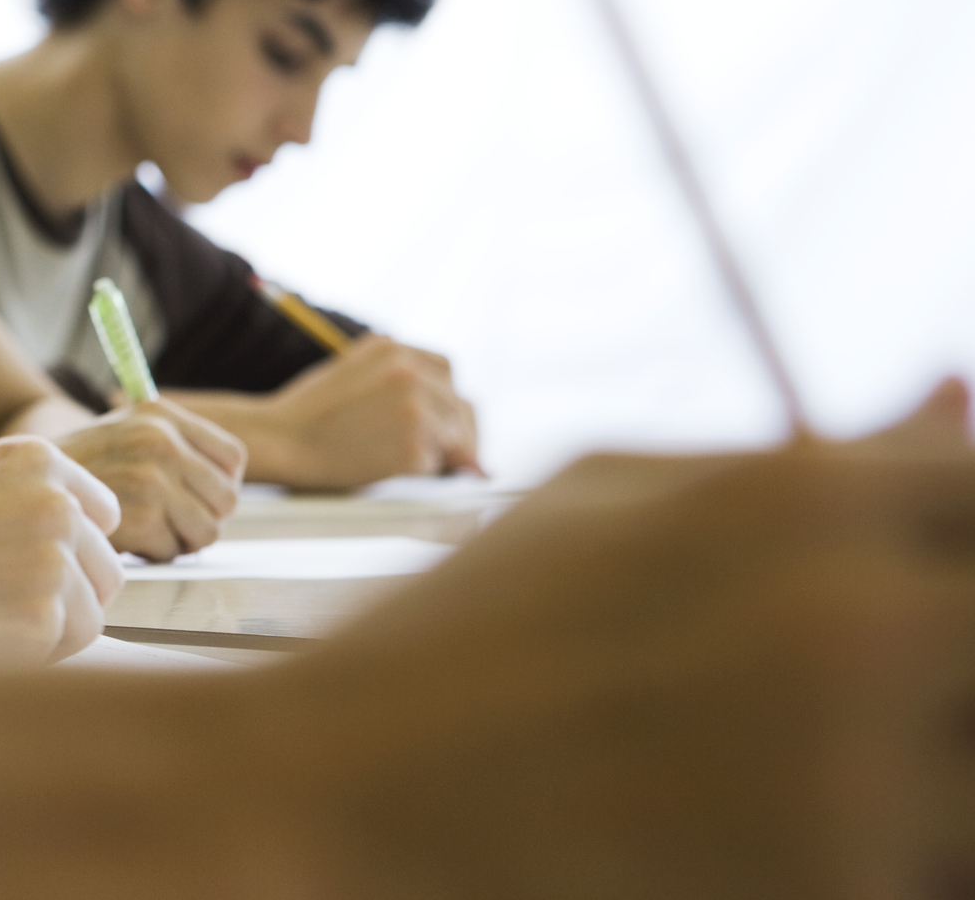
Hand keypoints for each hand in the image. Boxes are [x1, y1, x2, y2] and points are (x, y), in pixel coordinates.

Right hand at [0, 437, 122, 663]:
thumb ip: (21, 508)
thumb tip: (76, 555)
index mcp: (36, 458)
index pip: (100, 516)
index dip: (67, 551)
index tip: (24, 571)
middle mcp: (57, 501)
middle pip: (105, 568)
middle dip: (67, 596)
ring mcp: (54, 558)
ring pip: (90, 615)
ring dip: (48, 631)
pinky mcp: (43, 617)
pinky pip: (62, 651)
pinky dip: (27, 658)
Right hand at [51, 401, 244, 561]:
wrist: (18, 489)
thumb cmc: (78, 471)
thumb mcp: (124, 433)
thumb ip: (175, 447)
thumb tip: (229, 488)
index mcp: (159, 414)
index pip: (233, 458)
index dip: (214, 484)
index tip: (188, 494)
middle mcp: (159, 440)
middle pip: (226, 498)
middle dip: (199, 516)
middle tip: (163, 519)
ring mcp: (150, 478)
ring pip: (208, 531)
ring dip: (178, 539)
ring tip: (142, 528)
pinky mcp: (139, 518)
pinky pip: (174, 551)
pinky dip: (150, 553)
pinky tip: (123, 539)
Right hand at [245, 335, 479, 487]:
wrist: (280, 439)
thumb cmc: (308, 411)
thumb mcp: (349, 367)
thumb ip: (391, 373)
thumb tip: (438, 400)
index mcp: (393, 349)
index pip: (447, 371)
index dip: (448, 399)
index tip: (446, 423)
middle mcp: (409, 373)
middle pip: (460, 406)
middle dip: (459, 434)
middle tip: (455, 459)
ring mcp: (414, 411)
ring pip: (454, 438)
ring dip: (442, 455)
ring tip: (414, 464)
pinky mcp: (413, 447)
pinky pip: (434, 465)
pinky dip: (421, 474)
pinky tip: (392, 471)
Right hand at [263, 379, 974, 898]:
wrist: (344, 788)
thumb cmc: (465, 635)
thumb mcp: (609, 499)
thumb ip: (802, 460)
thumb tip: (959, 404)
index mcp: (803, 498)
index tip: (942, 566)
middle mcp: (858, 621)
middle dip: (963, 650)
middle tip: (904, 683)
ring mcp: (859, 774)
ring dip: (949, 765)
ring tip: (869, 757)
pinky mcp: (843, 891)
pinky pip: (940, 857)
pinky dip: (905, 844)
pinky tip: (788, 819)